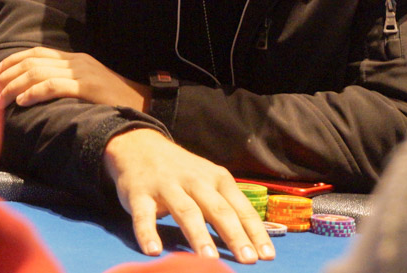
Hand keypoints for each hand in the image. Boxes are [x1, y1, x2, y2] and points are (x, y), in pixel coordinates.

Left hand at [0, 46, 148, 109]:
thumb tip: (35, 92)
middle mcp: (76, 61)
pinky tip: (22, 102)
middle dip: (7, 76)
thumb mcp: (86, 86)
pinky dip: (35, 92)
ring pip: (38, 73)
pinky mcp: (88, 87)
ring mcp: (82, 72)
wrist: (144, 104)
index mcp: (74, 59)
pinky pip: (55, 86)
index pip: (36, 53)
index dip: (12, 61)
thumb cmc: (113, 101)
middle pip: (32, 61)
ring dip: (14, 86)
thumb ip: (65, 83)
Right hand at [104, 129, 274, 263]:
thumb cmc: (183, 172)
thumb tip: (253, 241)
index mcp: (217, 178)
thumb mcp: (209, 180)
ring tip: (208, 259)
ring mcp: (166, 186)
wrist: (140, 146)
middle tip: (247, 260)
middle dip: (234, 235)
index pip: (240, 207)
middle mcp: (195, 180)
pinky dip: (148, 233)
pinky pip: (144, 216)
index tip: (267, 255)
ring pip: (186, 211)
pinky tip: (153, 251)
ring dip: (198, 235)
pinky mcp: (139, 194)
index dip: (254, 231)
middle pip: (217, 209)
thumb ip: (226, 206)